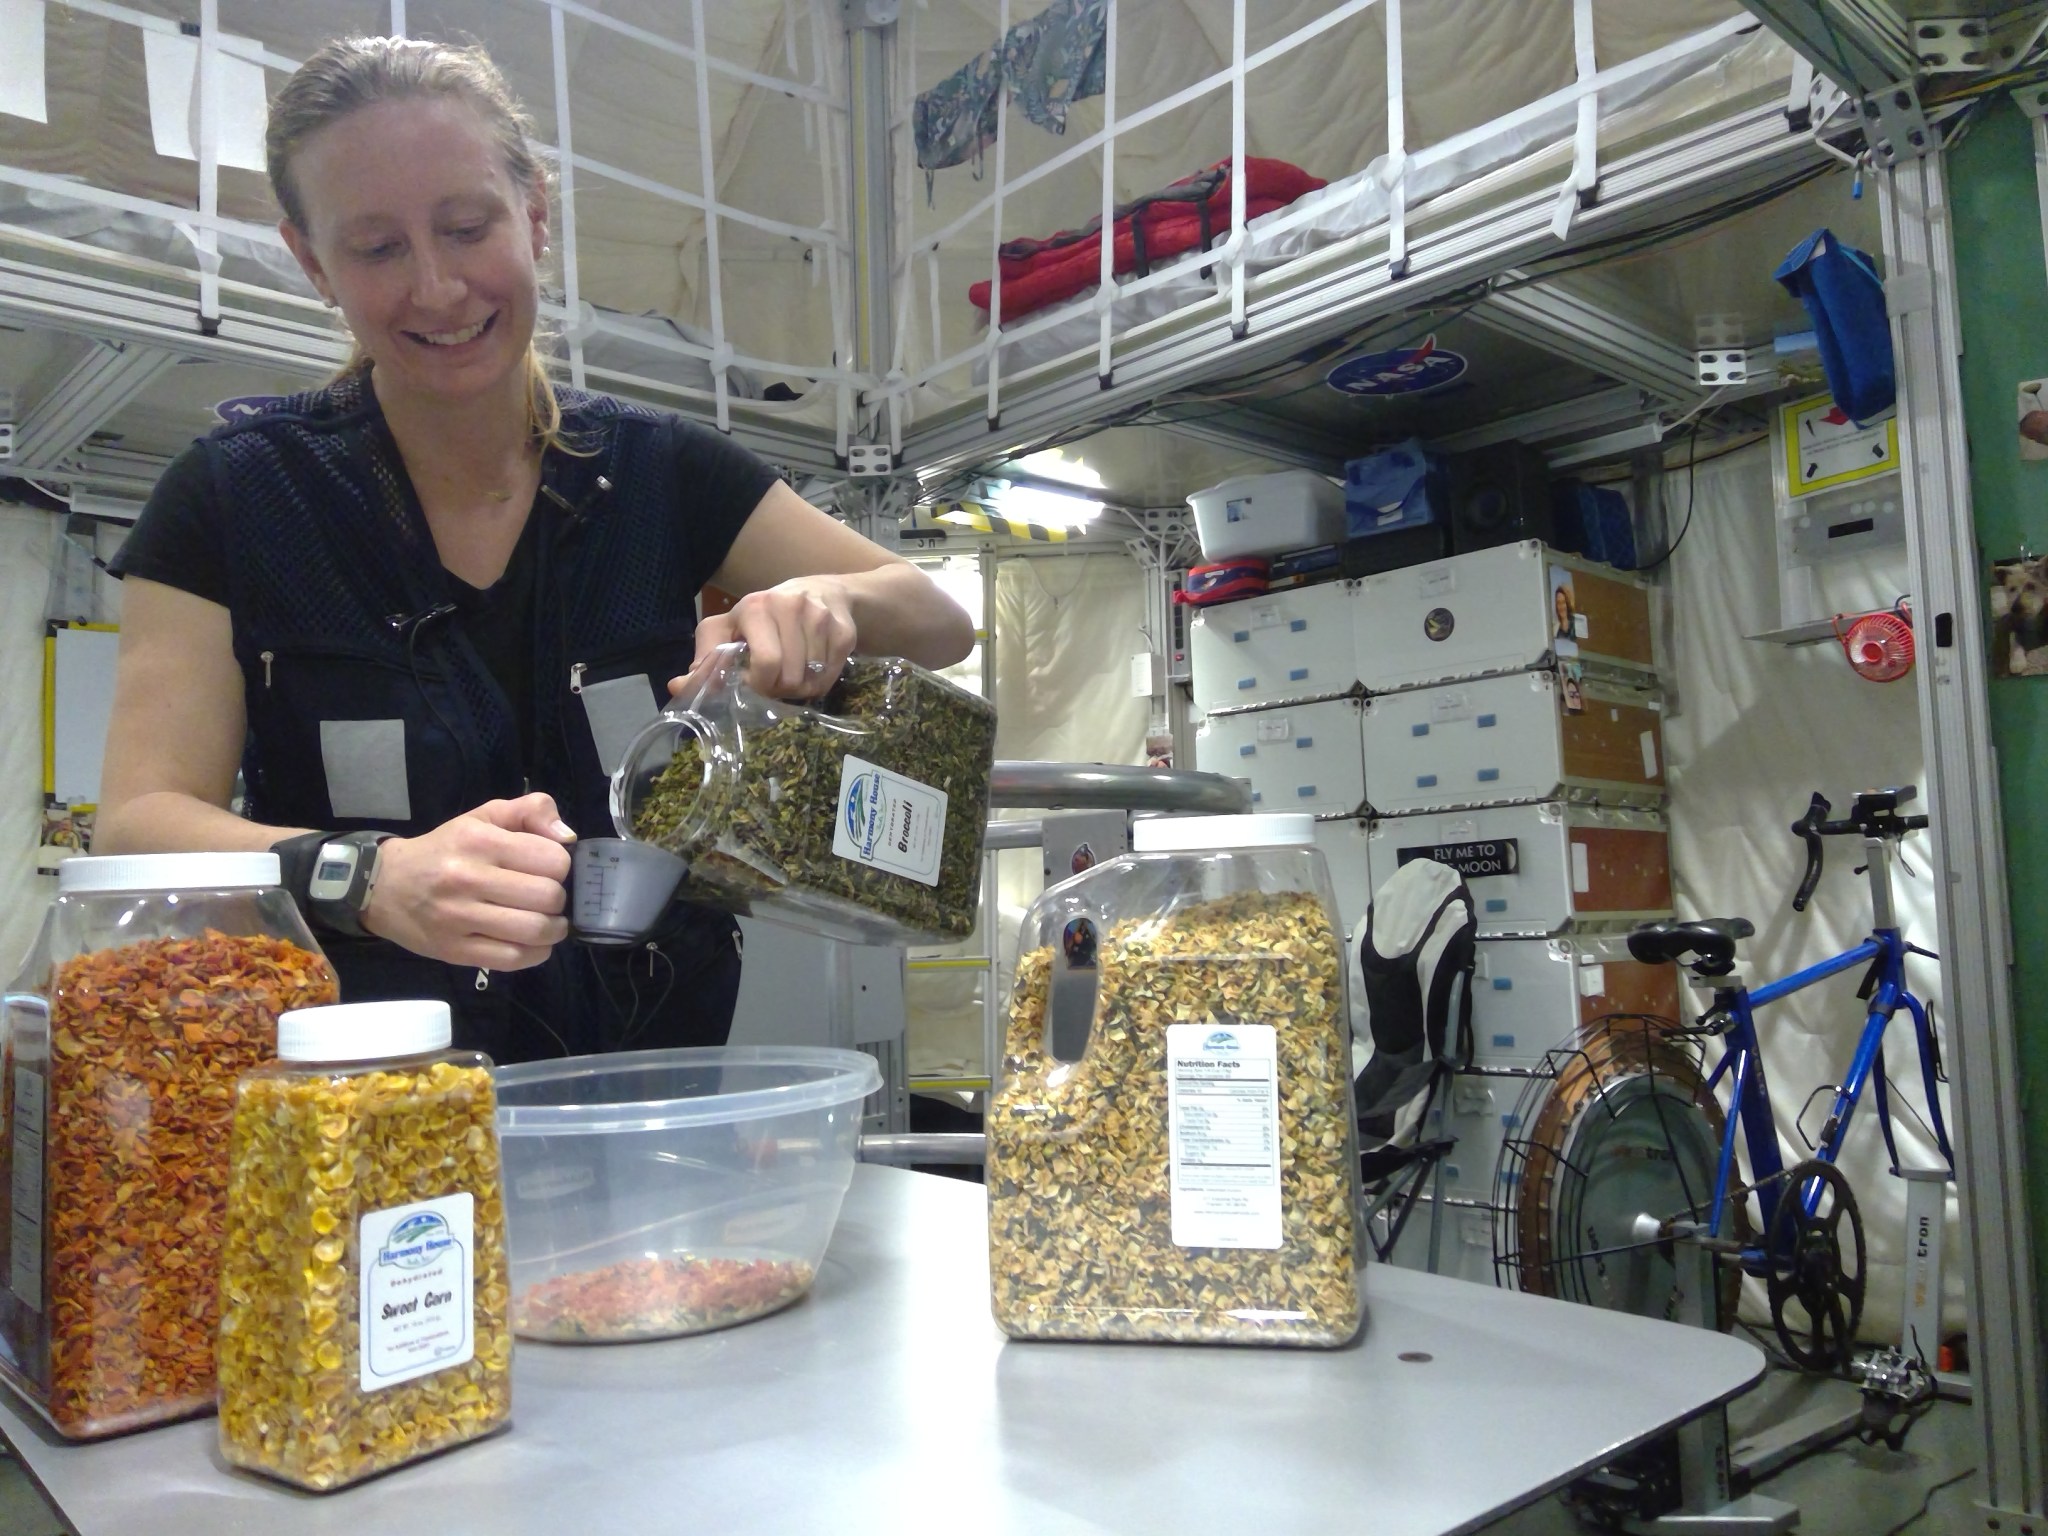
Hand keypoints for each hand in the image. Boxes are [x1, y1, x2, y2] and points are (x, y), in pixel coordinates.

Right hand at [362, 793, 575, 969]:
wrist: (383, 885)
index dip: (560, 865)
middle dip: (558, 898)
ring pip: (535, 931)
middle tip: (547, 897)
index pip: (552, 859)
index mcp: (479, 841)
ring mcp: (459, 918)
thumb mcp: (483, 817)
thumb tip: (567, 836)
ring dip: (553, 929)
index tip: (548, 869)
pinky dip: (536, 953)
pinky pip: (513, 959)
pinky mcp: (455, 951)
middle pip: (548, 897)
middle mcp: (468, 878)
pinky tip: (532, 942)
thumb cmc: (444, 849)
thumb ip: (530, 811)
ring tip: (546, 921)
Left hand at [674, 576, 856, 700]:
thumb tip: (676, 686)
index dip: (760, 685)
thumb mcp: (730, 630)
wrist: (825, 593)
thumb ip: (705, 659)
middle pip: (790, 678)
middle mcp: (789, 606)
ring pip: (811, 680)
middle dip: (780, 689)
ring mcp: (820, 617)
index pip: (766, 664)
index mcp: (755, 607)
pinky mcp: (844, 631)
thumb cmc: (767, 616)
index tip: (756, 681)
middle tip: (776, 680)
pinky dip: (821, 681)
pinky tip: (813, 666)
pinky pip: (831, 676)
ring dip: (801, 687)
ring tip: (794, 672)